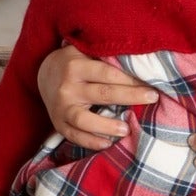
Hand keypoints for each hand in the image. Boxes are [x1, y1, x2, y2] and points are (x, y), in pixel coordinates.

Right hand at [35, 43, 156, 150]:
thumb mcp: (85, 51)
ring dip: (107, 126)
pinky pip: (74, 136)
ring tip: (126, 129)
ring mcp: (61, 107)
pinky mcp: (57, 123)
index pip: (108, 74)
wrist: (44, 73)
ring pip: (84, 120)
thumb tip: (141, 65)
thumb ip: (105, 57)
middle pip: (102, 94)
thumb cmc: (74, 62)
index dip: (131, 80)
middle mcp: (67, 87)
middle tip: (152, 99)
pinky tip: (107, 143)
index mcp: (76, 66)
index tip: (151, 84)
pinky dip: (90, 142)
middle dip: (130, 96)